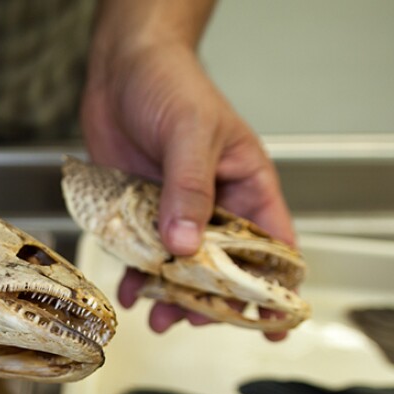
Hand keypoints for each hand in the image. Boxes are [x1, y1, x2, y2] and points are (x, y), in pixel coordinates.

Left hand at [81, 40, 293, 339]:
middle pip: (222, 266)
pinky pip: (142, 252)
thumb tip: (186, 245)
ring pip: (180, 266)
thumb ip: (189, 190)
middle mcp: (212, 203)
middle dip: (211, 299)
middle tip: (194, 322)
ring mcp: (174, 209)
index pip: (271, 244)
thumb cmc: (170, 85)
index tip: (270, 324)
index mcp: (245, 185)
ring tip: (159, 320)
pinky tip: (130, 291)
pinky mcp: (139, 210)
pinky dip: (137, 274)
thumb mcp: (190, 133)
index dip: (273, 286)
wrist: (119, 69)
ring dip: (171, 295)